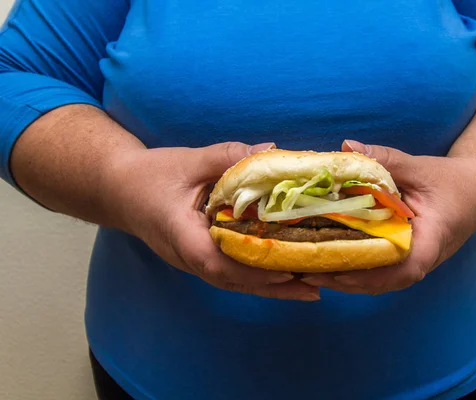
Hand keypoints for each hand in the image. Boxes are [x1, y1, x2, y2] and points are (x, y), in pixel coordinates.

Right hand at [105, 142, 319, 300]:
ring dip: (270, 285)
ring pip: (234, 280)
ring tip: (309, 285)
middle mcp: (187, 256)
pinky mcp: (200, 256)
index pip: (215, 260)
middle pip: (233, 280)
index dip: (252, 269)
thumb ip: (227, 157)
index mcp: (180, 234)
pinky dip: (258, 274)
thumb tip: (271, 151)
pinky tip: (284, 270)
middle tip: (314, 287)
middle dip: (273, 286)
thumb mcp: (188, 160)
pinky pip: (231, 271)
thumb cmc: (149, 175)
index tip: (285, 270)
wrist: (118, 189)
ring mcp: (193, 261)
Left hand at [301, 140, 475, 294]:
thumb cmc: (452, 181)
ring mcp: (414, 262)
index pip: (408, 266)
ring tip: (310, 274)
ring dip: (346, 280)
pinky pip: (378, 271)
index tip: (343, 272)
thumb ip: (386, 159)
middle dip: (347, 281)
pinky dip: (354, 271)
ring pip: (378, 281)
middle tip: (309, 274)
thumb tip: (348, 147)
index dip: (374, 275)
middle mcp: (423, 258)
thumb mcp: (420, 166)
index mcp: (432, 239)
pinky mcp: (404, 258)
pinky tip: (328, 264)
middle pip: (384, 281)